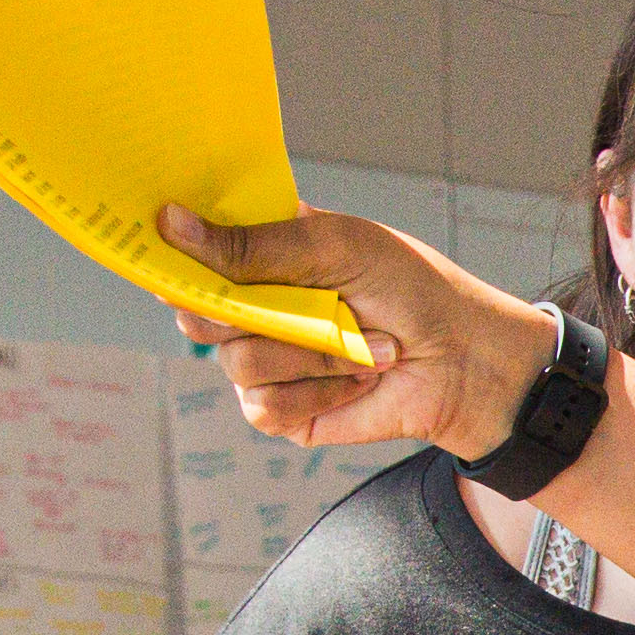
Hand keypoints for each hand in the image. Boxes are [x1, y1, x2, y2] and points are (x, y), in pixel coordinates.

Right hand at [157, 204, 563, 462]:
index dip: (174, 254)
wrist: (466, 360)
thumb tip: (168, 224)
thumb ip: (254, 243)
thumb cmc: (410, 290)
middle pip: (198, 314)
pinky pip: (264, 406)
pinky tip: (358, 380)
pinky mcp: (283, 411)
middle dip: (256, 311)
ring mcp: (264, 360)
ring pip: (237, 363)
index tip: (168, 238)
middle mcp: (253, 308)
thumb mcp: (335, 247)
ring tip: (366, 345)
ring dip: (312, 354)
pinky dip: (319, 391)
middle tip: (315, 303)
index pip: (187, 254)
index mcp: (258, 256)